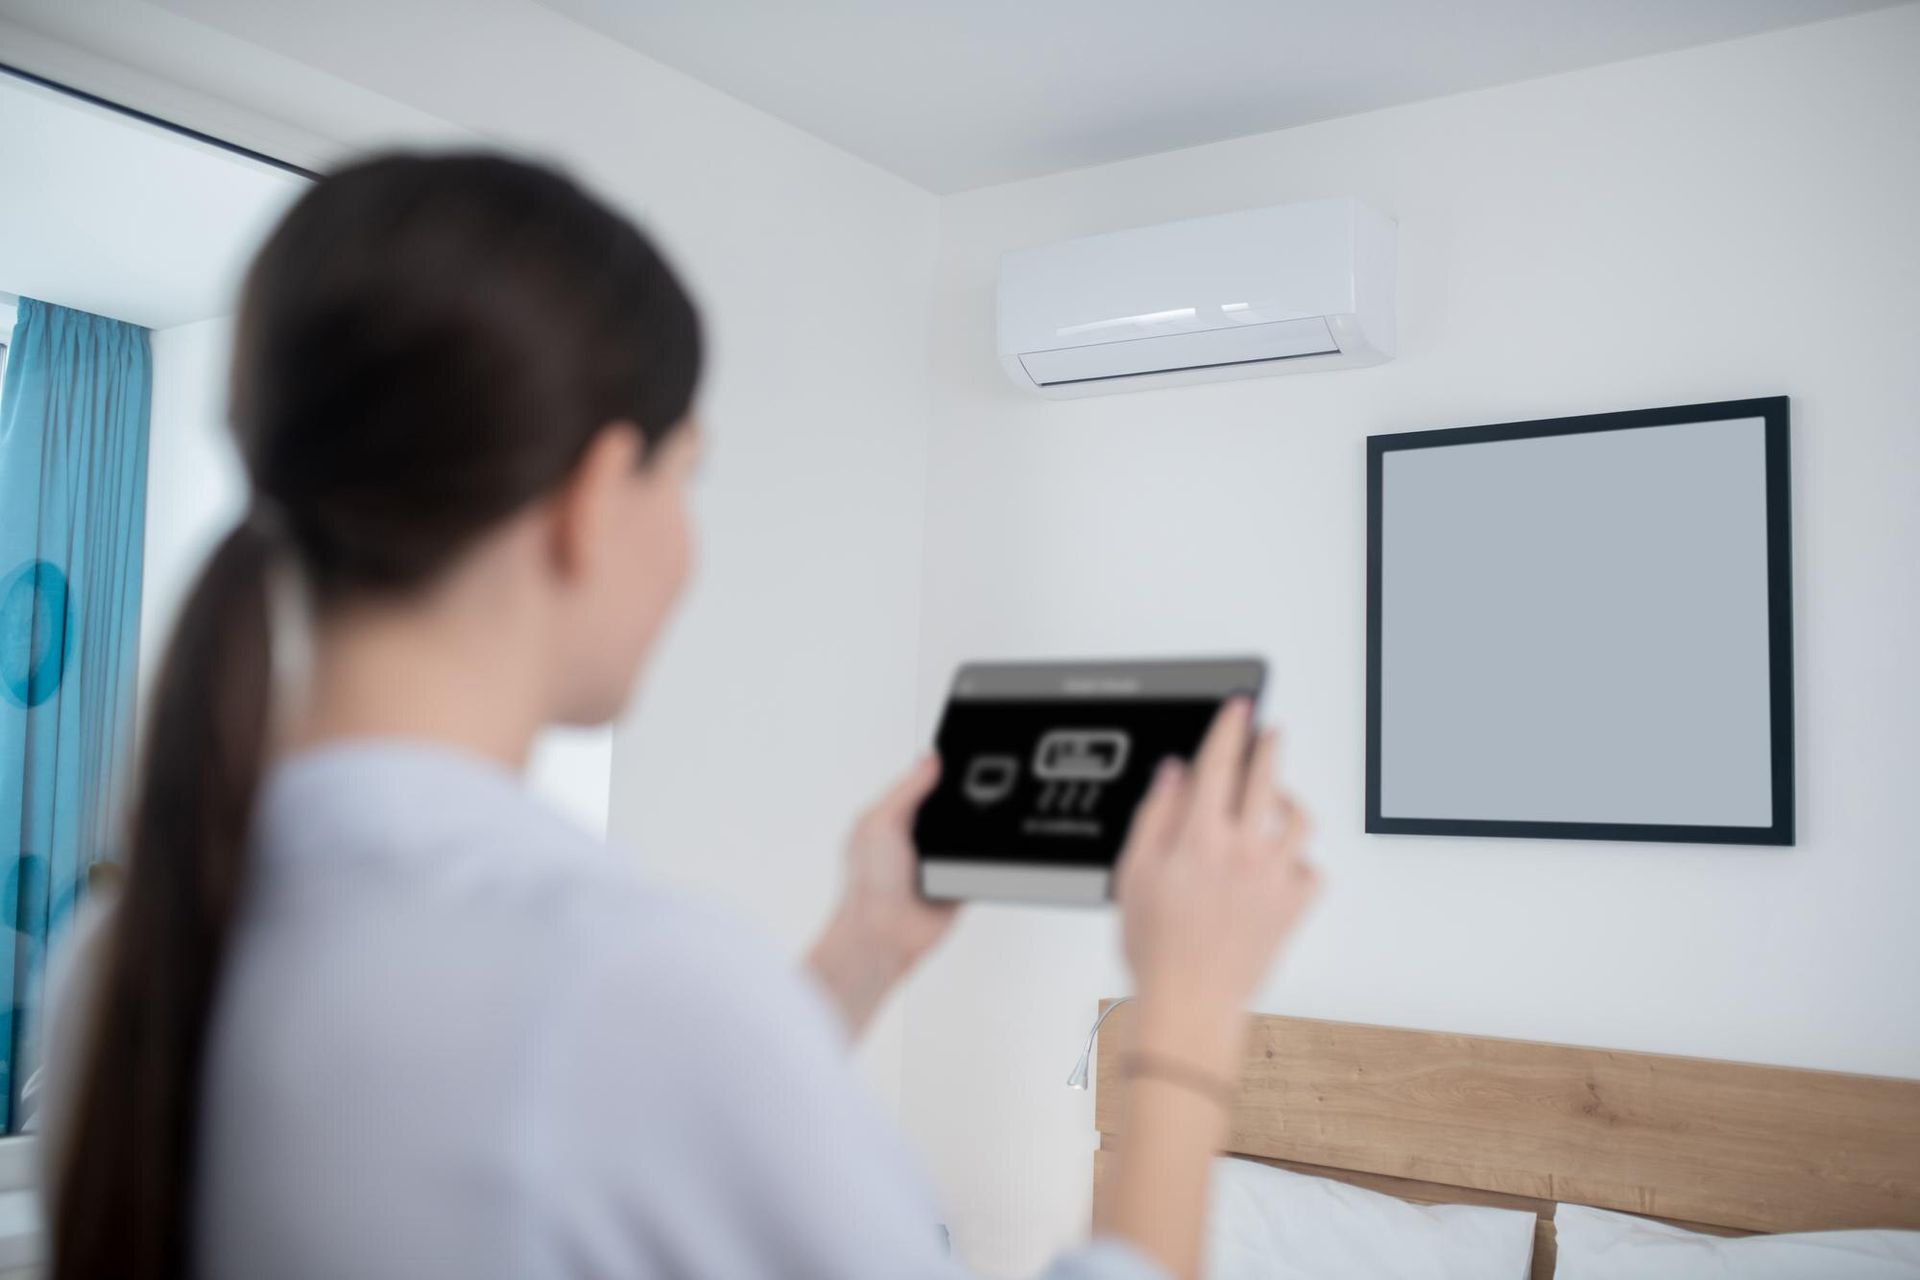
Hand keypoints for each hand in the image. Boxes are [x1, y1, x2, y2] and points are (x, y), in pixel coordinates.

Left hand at [807, 755, 957, 1036]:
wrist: (883, 937)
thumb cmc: (867, 886)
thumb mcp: (881, 823)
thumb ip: (907, 790)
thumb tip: (931, 759)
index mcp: (894, 817)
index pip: (925, 784)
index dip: (943, 772)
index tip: (964, 760)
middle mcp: (917, 837)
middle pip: (953, 807)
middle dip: (966, 802)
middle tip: (983, 793)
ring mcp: (939, 861)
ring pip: (970, 835)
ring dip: (976, 833)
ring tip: (979, 829)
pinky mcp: (959, 883)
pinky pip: (981, 864)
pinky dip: (986, 860)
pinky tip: (982, 855)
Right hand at [1114, 699, 1318, 1065]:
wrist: (1190, 1002)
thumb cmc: (1156, 948)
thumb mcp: (1135, 874)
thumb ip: (1155, 817)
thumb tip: (1174, 776)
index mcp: (1201, 837)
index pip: (1220, 763)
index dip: (1230, 727)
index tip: (1238, 707)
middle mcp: (1244, 850)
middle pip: (1266, 778)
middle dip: (1269, 746)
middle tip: (1269, 732)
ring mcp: (1275, 877)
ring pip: (1299, 819)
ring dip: (1288, 799)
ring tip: (1277, 797)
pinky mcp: (1295, 906)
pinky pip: (1311, 868)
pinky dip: (1300, 860)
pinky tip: (1283, 861)